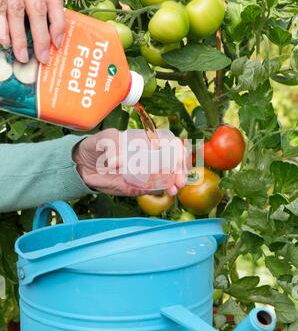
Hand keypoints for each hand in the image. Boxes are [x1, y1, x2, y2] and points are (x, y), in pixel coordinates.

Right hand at [0, 0, 64, 62]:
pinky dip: (2, 28)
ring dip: (19, 38)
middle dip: (41, 37)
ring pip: (16, 11)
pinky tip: (5, 42)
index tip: (57, 43)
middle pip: (37, 8)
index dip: (58, 22)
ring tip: (22, 55)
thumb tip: (46, 29)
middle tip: (42, 57)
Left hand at [73, 129, 187, 196]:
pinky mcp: (138, 185)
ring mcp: (145, 171)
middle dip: (179, 168)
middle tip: (179, 177)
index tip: (176, 156)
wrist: (84, 165)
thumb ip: (110, 144)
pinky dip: (164, 188)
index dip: (175, 148)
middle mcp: (148, 155)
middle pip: (171, 159)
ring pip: (166, 174)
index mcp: (143, 140)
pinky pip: (154, 186)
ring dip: (175, 180)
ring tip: (176, 187)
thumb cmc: (97, 146)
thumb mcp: (103, 139)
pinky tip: (169, 190)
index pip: (167, 141)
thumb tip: (117, 161)